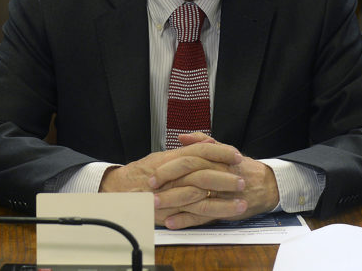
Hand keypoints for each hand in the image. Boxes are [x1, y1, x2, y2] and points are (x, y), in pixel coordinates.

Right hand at [99, 133, 245, 226]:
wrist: (119, 189)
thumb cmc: (143, 172)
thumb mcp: (165, 155)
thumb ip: (187, 150)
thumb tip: (209, 143)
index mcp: (173, 158)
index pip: (200, 151)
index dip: (220, 152)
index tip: (237, 155)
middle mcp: (172, 175)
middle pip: (203, 174)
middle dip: (225, 178)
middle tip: (242, 180)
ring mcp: (169, 194)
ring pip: (200, 197)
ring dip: (222, 202)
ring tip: (240, 203)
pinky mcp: (168, 211)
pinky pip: (190, 215)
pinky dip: (206, 216)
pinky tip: (221, 218)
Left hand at [151, 134, 278, 229]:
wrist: (267, 185)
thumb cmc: (242, 168)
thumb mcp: (224, 150)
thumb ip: (202, 143)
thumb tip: (182, 137)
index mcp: (216, 158)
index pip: (189, 159)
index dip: (169, 167)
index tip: (152, 173)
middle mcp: (218, 173)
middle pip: (189, 176)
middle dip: (167, 183)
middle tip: (148, 189)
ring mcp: (221, 193)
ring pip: (194, 197)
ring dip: (172, 202)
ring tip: (153, 206)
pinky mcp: (225, 210)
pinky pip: (203, 215)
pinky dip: (186, 220)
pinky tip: (170, 221)